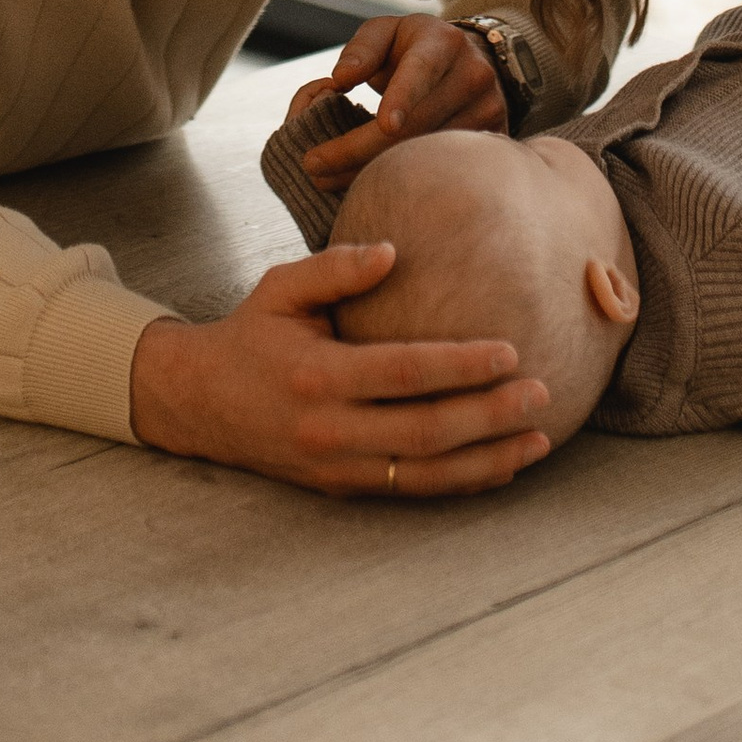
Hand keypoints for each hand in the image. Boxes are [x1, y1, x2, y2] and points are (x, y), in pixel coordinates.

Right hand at [128, 245, 551, 496]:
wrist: (201, 404)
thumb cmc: (251, 335)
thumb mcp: (279, 289)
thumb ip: (335, 269)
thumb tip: (392, 251)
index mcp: (317, 375)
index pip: (402, 373)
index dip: (460, 365)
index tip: (510, 351)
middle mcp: (330, 430)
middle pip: (426, 430)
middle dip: (490, 416)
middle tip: (541, 393)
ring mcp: (338, 467)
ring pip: (426, 473)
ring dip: (488, 459)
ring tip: (539, 438)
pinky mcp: (344, 488)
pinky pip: (413, 491)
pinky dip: (462, 483)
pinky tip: (501, 466)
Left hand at [291, 16, 507, 188]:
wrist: (473, 61)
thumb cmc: (415, 48)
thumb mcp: (388, 33)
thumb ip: (362, 48)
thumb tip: (340, 78)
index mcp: (444, 43)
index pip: (422, 70)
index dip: (404, 97)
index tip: (384, 124)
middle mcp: (473, 76)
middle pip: (418, 123)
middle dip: (361, 149)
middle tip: (314, 166)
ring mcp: (488, 111)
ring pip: (429, 153)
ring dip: (376, 171)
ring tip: (330, 179)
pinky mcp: (493, 140)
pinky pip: (446, 170)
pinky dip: (406, 181)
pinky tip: (373, 187)